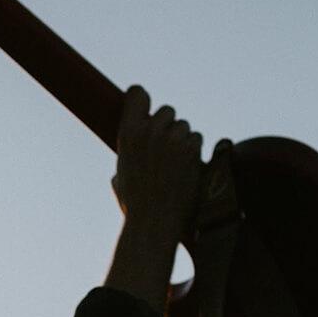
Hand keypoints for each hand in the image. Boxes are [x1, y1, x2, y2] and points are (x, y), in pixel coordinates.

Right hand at [103, 85, 203, 314]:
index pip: (139, 94)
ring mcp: (172, 139)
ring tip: (176, 165)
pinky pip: (197, 138)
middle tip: (165, 149)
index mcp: (127, 133)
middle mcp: (149, 131)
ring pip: (184, 126)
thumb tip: (131, 142)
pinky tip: (187, 169)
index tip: (147, 110)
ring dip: (184, 140)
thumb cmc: (134, 204)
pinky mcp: (192, 149)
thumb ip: (128, 152)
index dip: (144, 100)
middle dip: (168, 127)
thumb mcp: (120, 173)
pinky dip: (195, 152)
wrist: (153, 222)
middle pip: (167, 111)